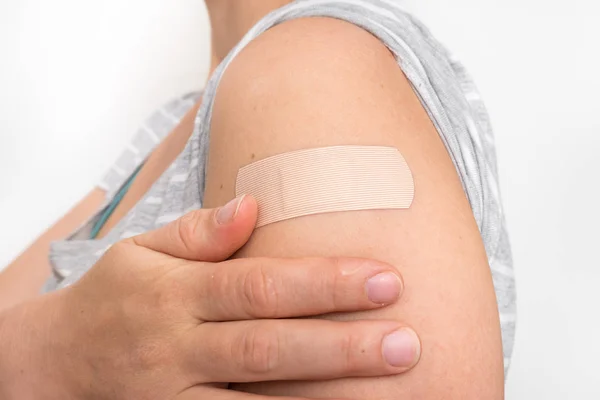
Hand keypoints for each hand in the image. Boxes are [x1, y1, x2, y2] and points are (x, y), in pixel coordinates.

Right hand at [0, 196, 419, 399]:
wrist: (53, 364)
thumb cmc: (112, 297)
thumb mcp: (139, 251)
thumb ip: (198, 232)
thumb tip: (254, 204)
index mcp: (176, 294)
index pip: (260, 286)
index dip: (324, 284)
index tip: (385, 278)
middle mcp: (179, 348)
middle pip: (270, 349)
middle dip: (342, 347)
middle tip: (407, 342)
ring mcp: (178, 398)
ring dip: (324, 397)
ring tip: (388, 389)